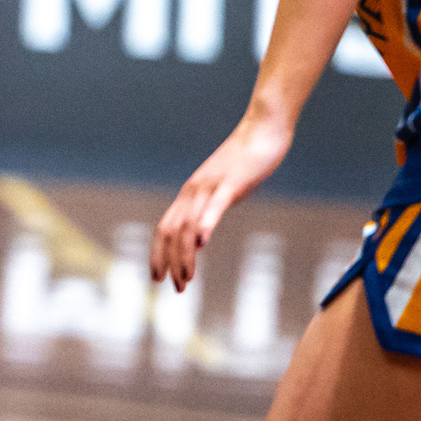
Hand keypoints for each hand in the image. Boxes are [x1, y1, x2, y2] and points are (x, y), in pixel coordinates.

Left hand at [150, 115, 292, 290]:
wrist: (262, 131)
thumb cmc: (245, 163)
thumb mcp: (222, 191)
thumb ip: (209, 211)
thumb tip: (199, 238)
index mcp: (190, 194)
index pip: (164, 228)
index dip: (158, 254)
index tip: (158, 278)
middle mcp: (193, 190)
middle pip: (170, 230)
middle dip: (168, 262)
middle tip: (175, 289)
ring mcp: (210, 186)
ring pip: (188, 224)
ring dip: (185, 255)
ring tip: (186, 279)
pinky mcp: (231, 182)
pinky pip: (214, 205)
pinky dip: (205, 224)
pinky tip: (202, 242)